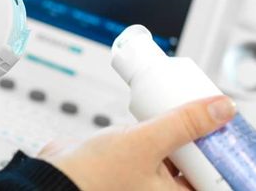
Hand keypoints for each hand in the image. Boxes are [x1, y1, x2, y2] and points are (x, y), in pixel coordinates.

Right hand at [39, 95, 236, 189]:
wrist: (57, 175)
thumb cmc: (96, 176)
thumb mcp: (146, 143)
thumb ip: (184, 123)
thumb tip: (222, 108)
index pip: (217, 181)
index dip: (229, 158)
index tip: (234, 133)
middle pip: (202, 165)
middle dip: (209, 140)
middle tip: (216, 114)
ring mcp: (150, 179)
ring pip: (180, 154)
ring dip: (186, 133)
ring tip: (194, 110)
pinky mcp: (135, 164)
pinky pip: (159, 146)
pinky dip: (163, 131)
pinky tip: (164, 115)